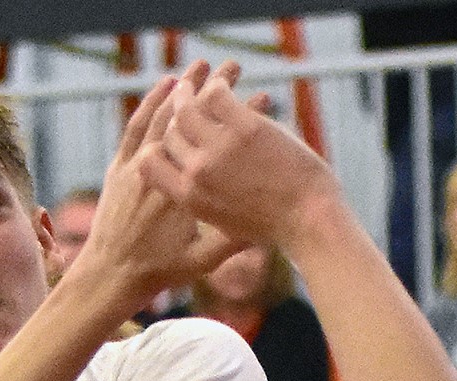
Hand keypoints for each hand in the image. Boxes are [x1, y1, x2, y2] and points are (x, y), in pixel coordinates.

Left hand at [74, 60, 244, 307]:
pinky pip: (135, 128)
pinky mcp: (119, 168)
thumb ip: (232, 240)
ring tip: (203, 64)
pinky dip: (150, 103)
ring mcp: (136, 169)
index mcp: (188, 191)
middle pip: (190, 120)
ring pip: (162, 117)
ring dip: (183, 87)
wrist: (112, 275)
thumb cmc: (160, 271)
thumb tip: (269, 225)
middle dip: (214, 88)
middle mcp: (161, 175)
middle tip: (235, 67)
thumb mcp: (203, 260)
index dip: (242, 116)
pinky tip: (166, 84)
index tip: (263, 96)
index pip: (218, 142)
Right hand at [151, 68, 338, 249]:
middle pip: (170, 133)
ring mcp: (219, 149)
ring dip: (188, 90)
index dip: (153, 146)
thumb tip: (192, 186)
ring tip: (193, 78)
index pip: (149, 163)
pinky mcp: (245, 128)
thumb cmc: (270, 227)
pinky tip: (223, 82)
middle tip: (180, 92)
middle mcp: (197, 172)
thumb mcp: (223, 225)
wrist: (307, 219)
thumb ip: (203, 201)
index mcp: (189, 198)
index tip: (164, 134)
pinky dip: (217, 85)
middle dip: (173, 112)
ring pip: (187, 109)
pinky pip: (217, 95)